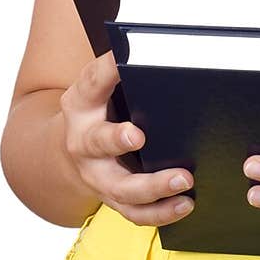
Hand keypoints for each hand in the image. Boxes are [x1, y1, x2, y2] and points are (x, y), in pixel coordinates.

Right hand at [59, 51, 194, 226]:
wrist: (74, 147)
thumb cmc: (101, 107)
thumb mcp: (102, 83)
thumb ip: (122, 68)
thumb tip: (165, 47)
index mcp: (81, 102)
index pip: (93, 81)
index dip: (107, 71)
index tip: (121, 63)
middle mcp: (83, 141)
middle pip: (97, 142)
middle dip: (116, 139)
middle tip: (139, 136)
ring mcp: (97, 174)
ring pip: (120, 187)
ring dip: (152, 187)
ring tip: (185, 179)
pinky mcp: (113, 198)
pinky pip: (135, 212)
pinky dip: (161, 212)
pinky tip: (186, 204)